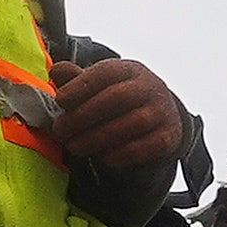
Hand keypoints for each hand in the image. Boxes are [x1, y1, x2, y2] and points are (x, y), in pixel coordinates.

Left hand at [56, 55, 188, 170]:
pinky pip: (145, 147)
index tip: (60, 100)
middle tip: (60, 130)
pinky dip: (119, 154)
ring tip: (74, 146)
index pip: (106, 73)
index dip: (81, 86)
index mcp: (129, 70)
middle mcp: (150, 88)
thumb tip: (57, 71)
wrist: (158, 115)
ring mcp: (163, 112)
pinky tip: (100, 156)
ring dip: (98, 138)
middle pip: (119, 97)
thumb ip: (75, 79)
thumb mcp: (98, 84)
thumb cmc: (116, 98)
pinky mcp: (168, 137)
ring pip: (134, 123)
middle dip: (84, 115)